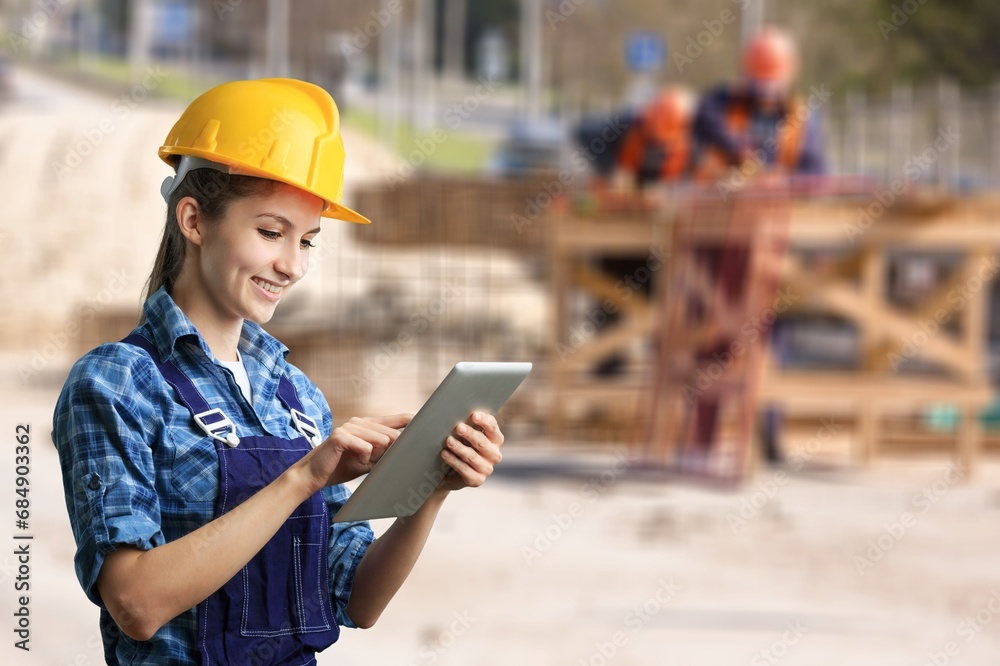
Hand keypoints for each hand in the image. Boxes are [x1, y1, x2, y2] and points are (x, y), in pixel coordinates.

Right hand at [296, 414, 411, 490]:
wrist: (313, 475)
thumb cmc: (341, 467)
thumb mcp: (368, 460)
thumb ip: (385, 453)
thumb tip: (408, 453)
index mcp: (367, 424)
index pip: (396, 419)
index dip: (413, 421)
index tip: (430, 424)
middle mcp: (359, 421)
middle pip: (392, 433)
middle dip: (393, 450)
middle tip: (384, 461)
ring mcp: (349, 426)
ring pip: (380, 440)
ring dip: (375, 457)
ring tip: (362, 461)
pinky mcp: (341, 436)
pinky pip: (366, 447)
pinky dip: (363, 459)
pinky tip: (355, 461)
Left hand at [437, 411, 503, 491]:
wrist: (449, 472)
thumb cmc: (459, 446)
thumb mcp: (464, 434)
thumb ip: (465, 424)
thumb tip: (455, 411)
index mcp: (495, 439)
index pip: (493, 427)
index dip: (484, 421)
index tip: (473, 415)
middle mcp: (494, 454)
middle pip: (482, 442)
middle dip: (470, 434)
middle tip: (458, 427)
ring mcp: (487, 469)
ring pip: (472, 457)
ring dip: (460, 448)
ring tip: (448, 441)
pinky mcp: (477, 480)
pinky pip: (465, 470)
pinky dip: (454, 461)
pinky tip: (445, 454)